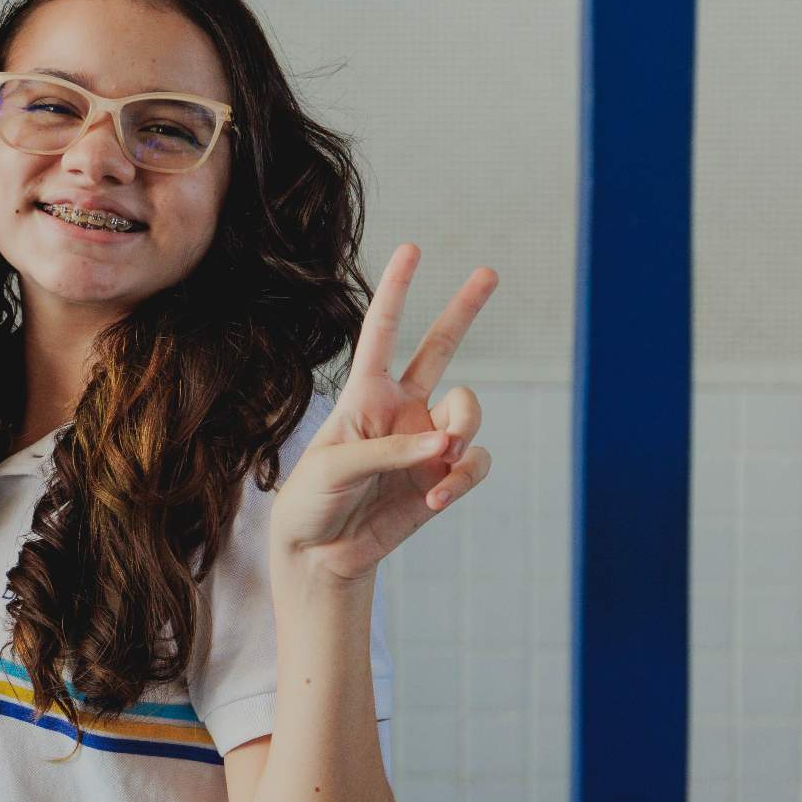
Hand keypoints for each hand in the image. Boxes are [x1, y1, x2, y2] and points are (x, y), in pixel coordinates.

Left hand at [268, 244, 497, 582]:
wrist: (321, 553)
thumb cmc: (312, 500)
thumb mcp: (335, 468)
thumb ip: (389, 450)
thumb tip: (446, 444)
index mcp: (364, 395)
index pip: (382, 332)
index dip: (396, 290)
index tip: (411, 249)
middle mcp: (400, 409)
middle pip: (440, 347)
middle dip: (464, 308)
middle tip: (489, 272)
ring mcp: (426, 441)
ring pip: (469, 412)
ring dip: (462, 433)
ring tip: (440, 465)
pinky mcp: (443, 476)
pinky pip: (475, 462)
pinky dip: (464, 478)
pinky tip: (436, 498)